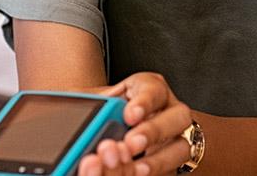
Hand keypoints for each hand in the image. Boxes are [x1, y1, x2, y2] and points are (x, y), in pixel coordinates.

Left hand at [80, 73, 195, 175]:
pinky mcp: (172, 161)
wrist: (105, 136)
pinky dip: (154, 172)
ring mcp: (176, 138)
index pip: (154, 89)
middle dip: (154, 130)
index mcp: (149, 89)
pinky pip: (170, 169)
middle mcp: (169, 111)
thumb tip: (75, 110)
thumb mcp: (95, 103)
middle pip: (178, 116)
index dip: (144, 102)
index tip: (129, 115)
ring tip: (137, 167)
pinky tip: (136, 173)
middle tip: (131, 143)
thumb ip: (91, 105)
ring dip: (159, 159)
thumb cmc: (103, 114)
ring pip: (181, 147)